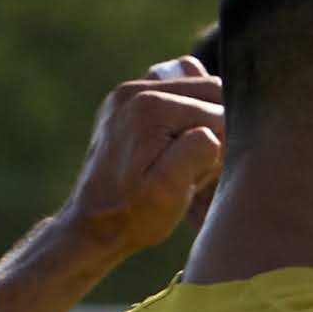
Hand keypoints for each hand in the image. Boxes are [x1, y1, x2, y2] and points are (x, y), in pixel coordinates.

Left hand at [59, 56, 225, 270]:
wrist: (91, 226)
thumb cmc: (133, 215)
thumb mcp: (169, 191)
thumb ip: (197, 152)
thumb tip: (213, 129)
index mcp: (151, 106)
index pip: (218, 110)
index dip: (222, 146)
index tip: (197, 176)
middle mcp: (135, 89)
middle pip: (209, 89)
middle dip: (214, 127)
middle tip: (195, 166)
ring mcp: (127, 92)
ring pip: (194, 84)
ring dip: (202, 117)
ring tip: (183, 155)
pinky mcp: (125, 102)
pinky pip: (172, 88)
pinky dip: (184, 109)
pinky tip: (175, 141)